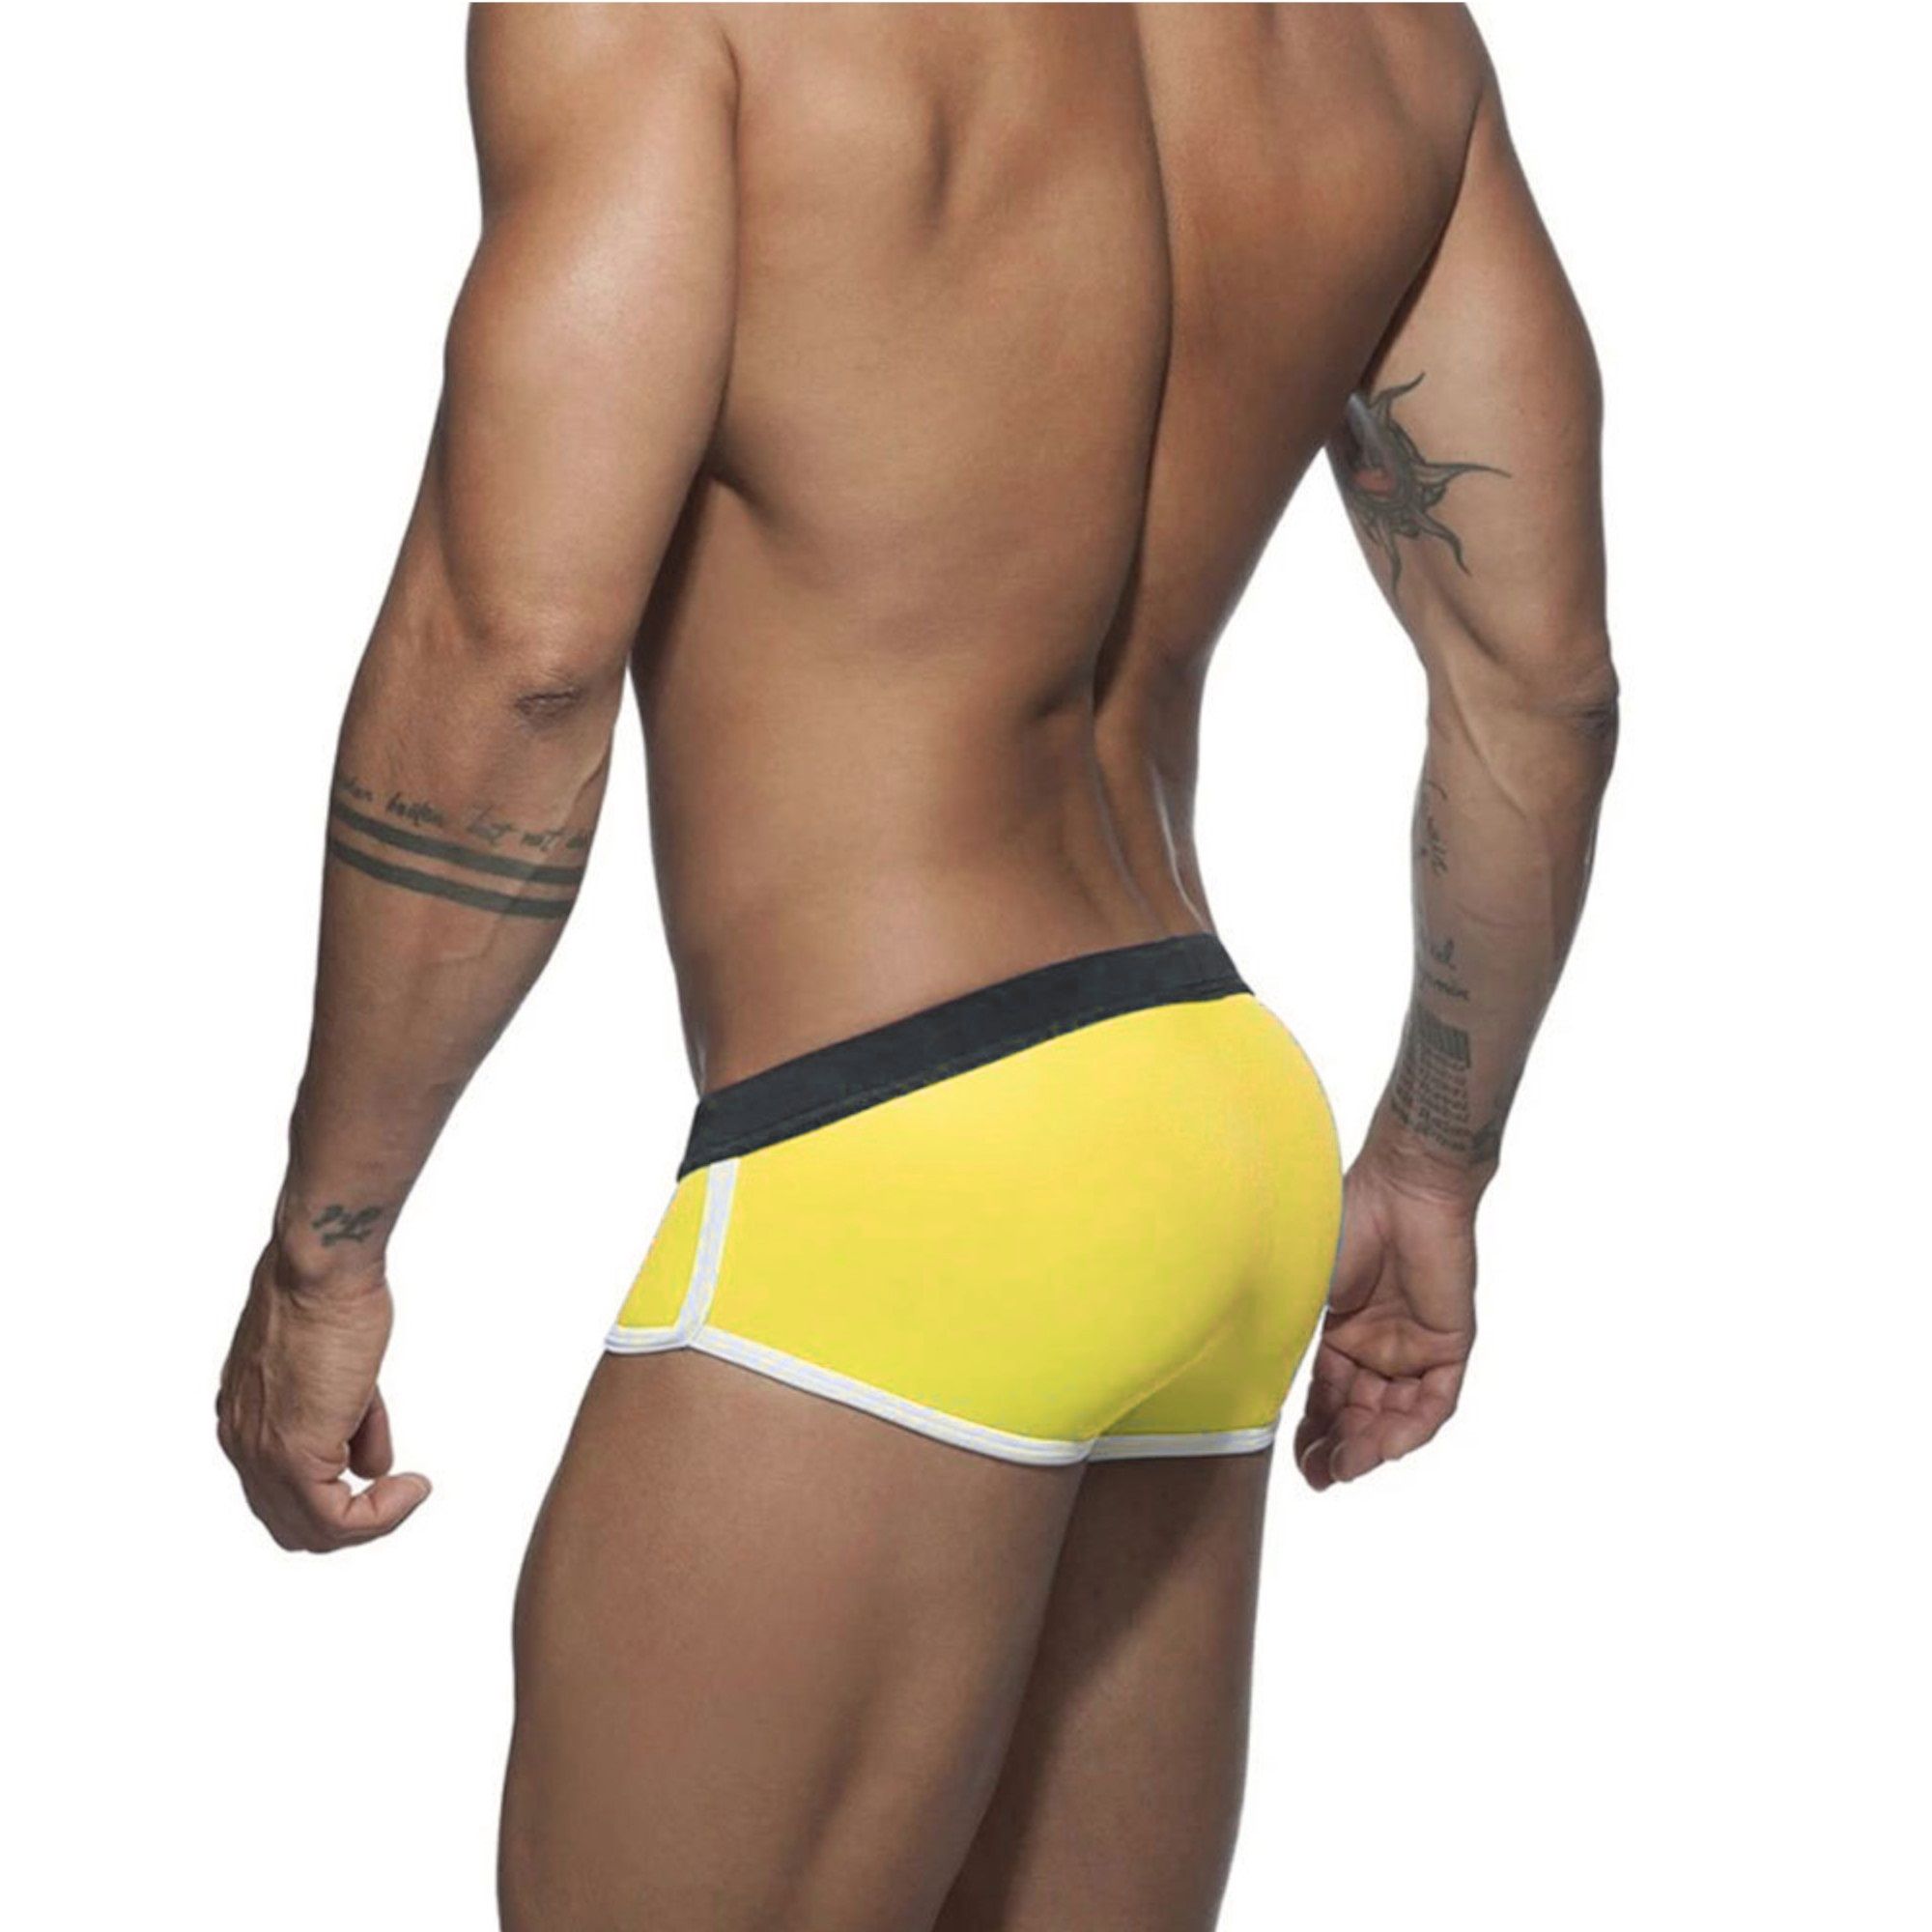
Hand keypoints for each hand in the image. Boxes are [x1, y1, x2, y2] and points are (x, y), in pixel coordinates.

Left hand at [216, 1244, 430, 1550]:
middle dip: (351, 1518)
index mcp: (243, 1418)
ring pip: (311, 1531)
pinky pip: (336, 1519)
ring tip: (408, 1492)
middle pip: (290, 1522)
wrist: (319, 1270)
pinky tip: (410, 1487)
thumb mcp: (337, 1367)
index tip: (383, 1461)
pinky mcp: (294, 1455)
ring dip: (370, 1521)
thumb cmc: (328, 1295)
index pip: (280, 1489)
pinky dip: (380, 1516)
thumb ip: (349, 1422)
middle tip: (397, 1495)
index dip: (336, 1488)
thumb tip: (372, 1466)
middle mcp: (242, 1443)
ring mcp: (263, 1453)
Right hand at [1293, 1145, 1478, 1490]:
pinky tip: (1386, 1444)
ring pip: (1397, 1415)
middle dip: (1340, 1450)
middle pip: (1361, 1415)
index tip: (1298, 1465)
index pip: (1327, 1399)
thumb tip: (1250, 1385)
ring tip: (1347, 1466)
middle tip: (1320, 1477)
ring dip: (1373, 1446)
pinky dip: (1413, 1426)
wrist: (1399, 1185)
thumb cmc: (1342, 1221)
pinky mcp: (1451, 1343)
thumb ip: (1287, 1337)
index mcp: (1342, 1333)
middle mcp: (1380, 1346)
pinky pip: (1436, 1400)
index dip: (1313, 1434)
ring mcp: (1415, 1346)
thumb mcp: (1303, 1292)